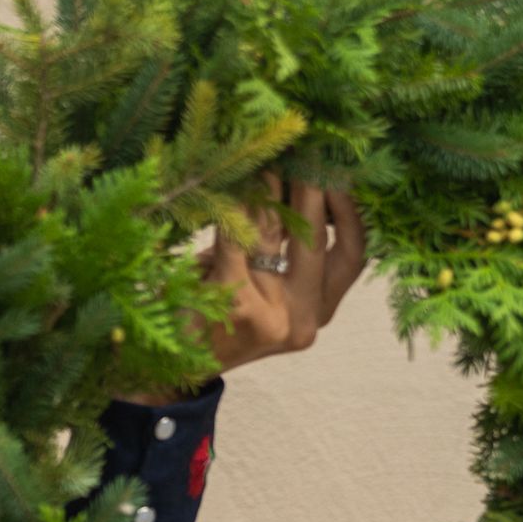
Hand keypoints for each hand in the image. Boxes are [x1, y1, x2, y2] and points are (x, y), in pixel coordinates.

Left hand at [117, 169, 369, 403]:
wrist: (170, 368)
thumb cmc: (216, 319)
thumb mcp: (260, 289)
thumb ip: (282, 249)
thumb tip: (295, 178)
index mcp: (318, 312)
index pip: (352, 256)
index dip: (351, 213)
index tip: (341, 174)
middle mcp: (303, 318)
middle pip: (319, 241)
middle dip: (312, 191)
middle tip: (304, 153)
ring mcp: (273, 315)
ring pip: (274, 236)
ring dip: (268, 192)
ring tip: (265, 159)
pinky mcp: (237, 304)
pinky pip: (236, 242)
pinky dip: (231, 211)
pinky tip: (226, 185)